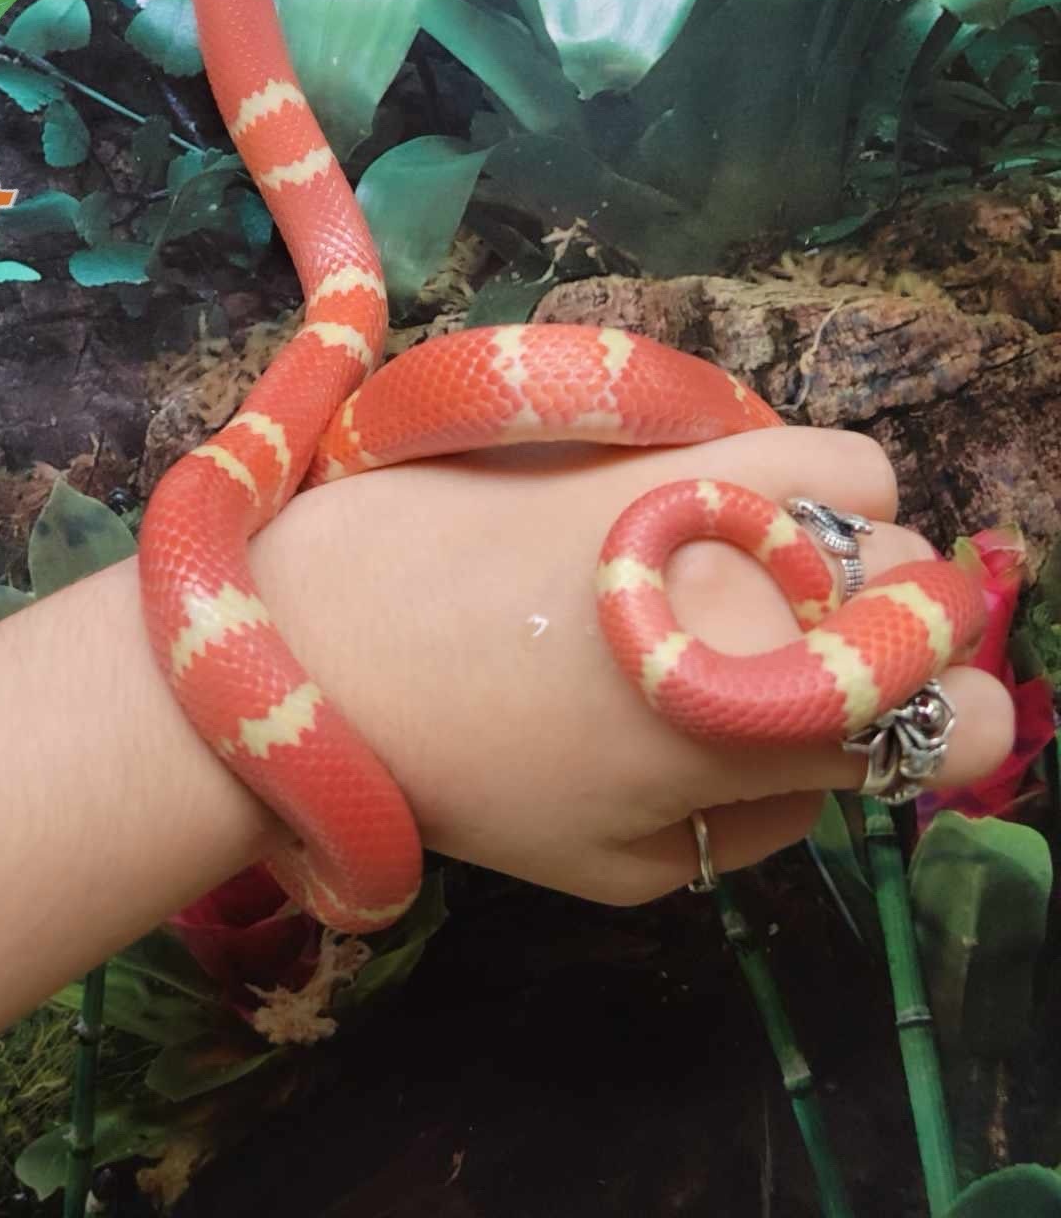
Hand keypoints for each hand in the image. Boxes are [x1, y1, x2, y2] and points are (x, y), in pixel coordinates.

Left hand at [249, 427, 1014, 904]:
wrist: (332, 635)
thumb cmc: (467, 773)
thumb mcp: (616, 866)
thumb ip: (746, 827)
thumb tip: (803, 768)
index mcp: (760, 731)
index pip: (957, 717)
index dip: (964, 726)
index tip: (929, 730)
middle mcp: (764, 601)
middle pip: (922, 601)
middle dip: (896, 641)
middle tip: (806, 665)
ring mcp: (716, 499)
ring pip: (873, 498)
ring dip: (853, 543)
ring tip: (770, 574)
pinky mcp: (658, 433)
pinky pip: (785, 432)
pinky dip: (795, 475)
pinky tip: (729, 511)